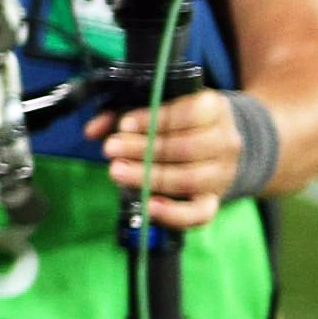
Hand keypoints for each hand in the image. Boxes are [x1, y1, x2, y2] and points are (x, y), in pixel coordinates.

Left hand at [86, 89, 241, 229]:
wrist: (214, 141)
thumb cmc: (175, 118)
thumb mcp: (152, 105)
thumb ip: (121, 112)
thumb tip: (92, 130)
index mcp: (214, 108)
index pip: (191, 113)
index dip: (156, 119)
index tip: (124, 125)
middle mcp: (225, 141)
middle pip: (187, 148)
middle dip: (144, 149)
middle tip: (111, 149)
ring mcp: (222, 173)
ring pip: (190, 179)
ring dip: (149, 177)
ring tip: (116, 171)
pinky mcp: (215, 199)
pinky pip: (200, 213)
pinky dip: (174, 213)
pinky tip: (149, 206)